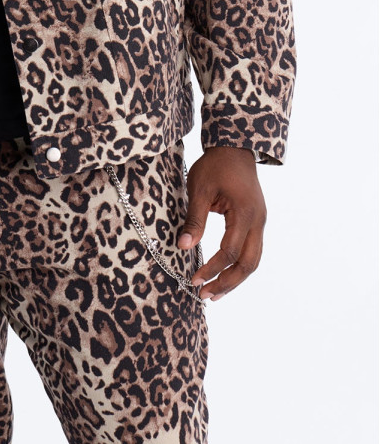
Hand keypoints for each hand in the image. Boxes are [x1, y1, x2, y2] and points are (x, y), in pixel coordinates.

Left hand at [178, 146, 266, 301]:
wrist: (235, 148)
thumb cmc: (215, 165)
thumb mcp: (199, 188)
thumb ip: (194, 219)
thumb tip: (184, 246)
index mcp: (244, 213)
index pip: (229, 251)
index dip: (212, 268)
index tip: (194, 280)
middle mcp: (258, 221)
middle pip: (248, 263)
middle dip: (227, 282)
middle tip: (205, 295)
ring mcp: (260, 222)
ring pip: (254, 260)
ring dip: (235, 279)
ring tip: (215, 293)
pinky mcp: (257, 222)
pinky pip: (252, 250)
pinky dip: (239, 266)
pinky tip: (225, 275)